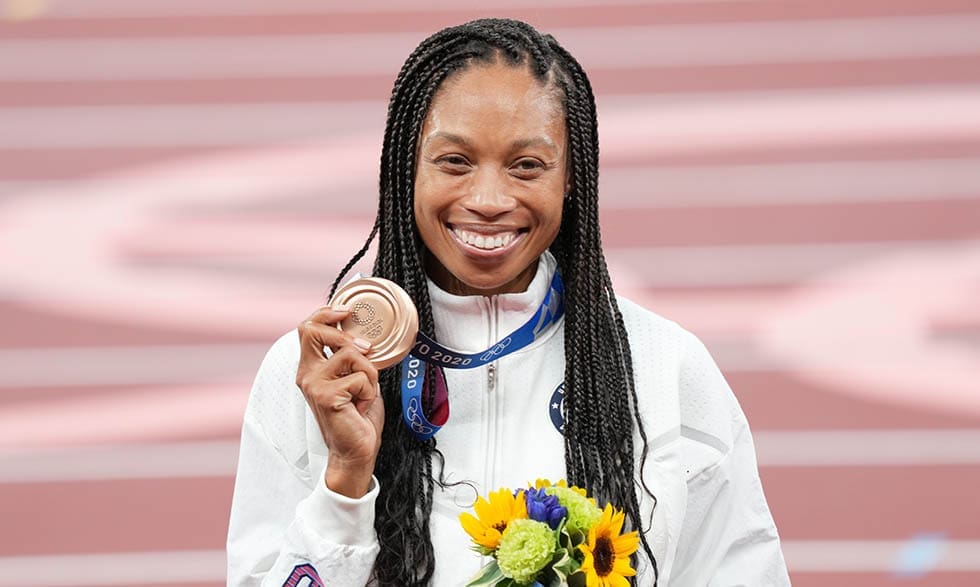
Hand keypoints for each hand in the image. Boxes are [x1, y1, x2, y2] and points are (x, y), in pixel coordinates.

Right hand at [296, 305, 382, 497]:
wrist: (355, 450)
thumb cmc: (357, 415)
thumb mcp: (355, 378)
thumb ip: (352, 357)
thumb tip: (363, 335)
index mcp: (311, 367)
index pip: (307, 327)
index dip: (325, 313)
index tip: (347, 311)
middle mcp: (307, 373)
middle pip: (313, 330)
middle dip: (345, 335)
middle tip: (366, 350)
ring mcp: (314, 385)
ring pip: (350, 354)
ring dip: (369, 372)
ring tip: (364, 392)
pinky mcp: (326, 396)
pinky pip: (360, 377)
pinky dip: (370, 391)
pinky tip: (361, 406)